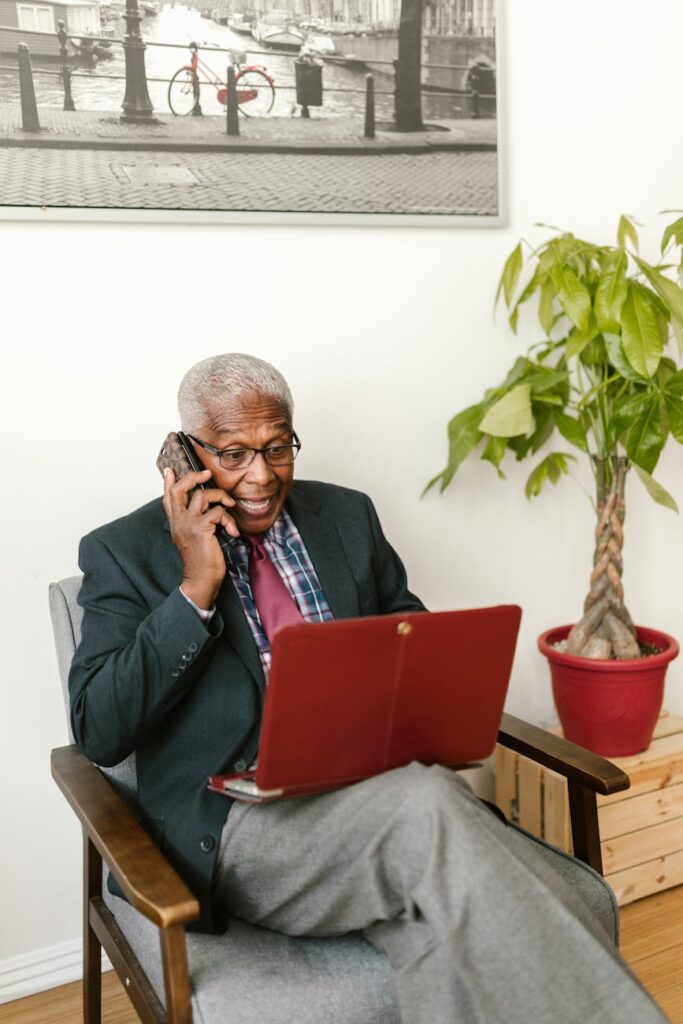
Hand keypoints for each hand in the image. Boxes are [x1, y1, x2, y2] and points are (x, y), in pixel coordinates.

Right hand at [162, 467, 238, 608]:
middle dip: (193, 477)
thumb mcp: (193, 538)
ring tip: (230, 505)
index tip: (170, 469)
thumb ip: (193, 521)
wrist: (201, 580)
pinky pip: (218, 512)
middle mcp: (179, 521)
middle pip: (179, 489)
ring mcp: (188, 524)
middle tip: (206, 474)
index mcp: (176, 522)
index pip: (168, 497)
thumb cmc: (201, 560)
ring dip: (221, 496)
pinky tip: (233, 532)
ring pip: (203, 496)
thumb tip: (205, 508)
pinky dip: (229, 520)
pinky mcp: (201, 528)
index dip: (168, 482)